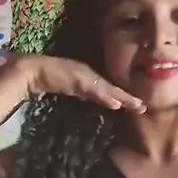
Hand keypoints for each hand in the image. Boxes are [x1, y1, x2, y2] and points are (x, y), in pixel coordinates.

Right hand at [16, 54, 146, 112]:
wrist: (33, 70)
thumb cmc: (49, 78)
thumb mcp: (71, 88)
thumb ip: (83, 93)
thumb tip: (93, 100)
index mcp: (90, 78)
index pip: (110, 89)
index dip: (124, 97)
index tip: (137, 105)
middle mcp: (90, 75)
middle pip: (113, 89)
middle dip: (128, 99)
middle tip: (143, 107)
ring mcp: (84, 76)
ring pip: (107, 89)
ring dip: (122, 98)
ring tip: (136, 106)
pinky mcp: (77, 79)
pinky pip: (94, 89)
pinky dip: (105, 96)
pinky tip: (115, 103)